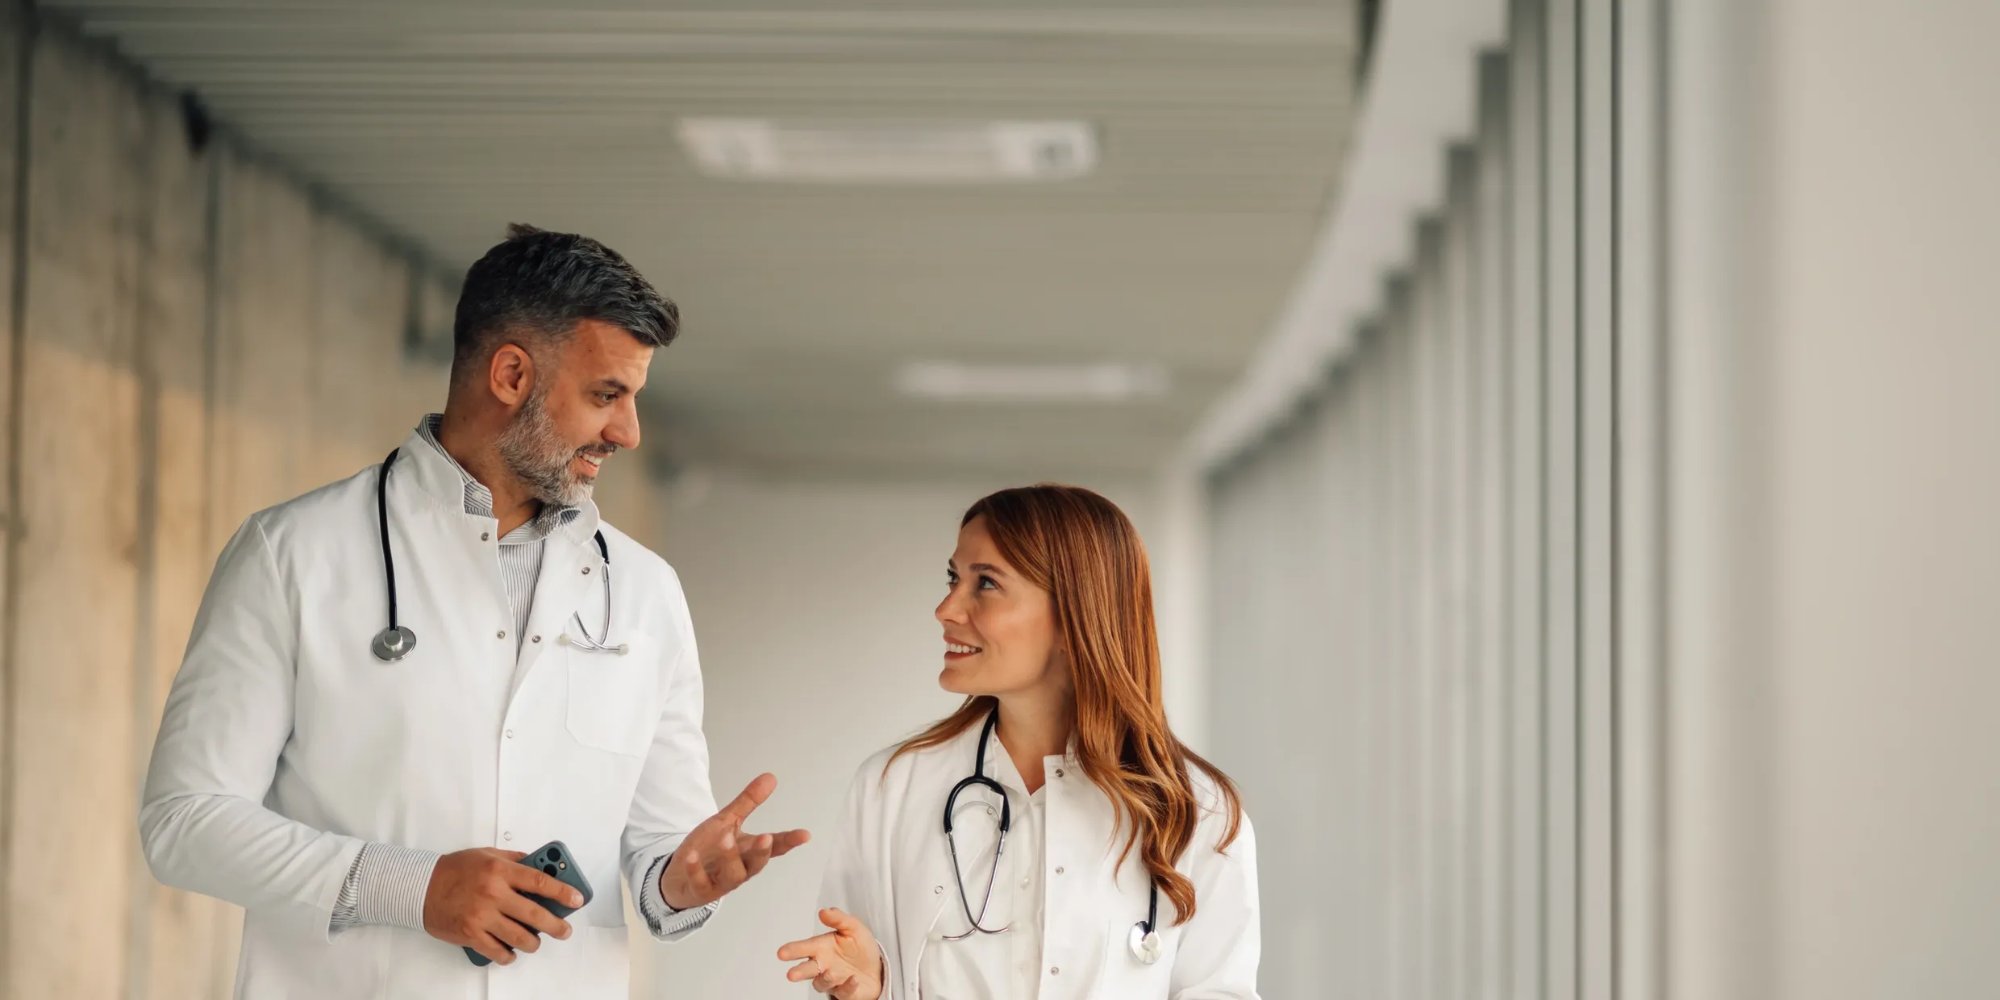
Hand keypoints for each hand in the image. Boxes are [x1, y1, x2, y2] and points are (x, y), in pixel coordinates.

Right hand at [422, 847, 581, 965]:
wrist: (420, 887)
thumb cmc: (455, 869)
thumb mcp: (487, 854)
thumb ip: (514, 860)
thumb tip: (539, 865)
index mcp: (500, 871)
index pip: (540, 881)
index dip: (563, 891)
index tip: (577, 899)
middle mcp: (493, 893)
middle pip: (535, 914)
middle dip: (556, 925)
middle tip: (564, 930)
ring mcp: (481, 916)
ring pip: (520, 937)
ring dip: (533, 942)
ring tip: (536, 941)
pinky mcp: (470, 934)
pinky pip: (498, 951)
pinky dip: (508, 955)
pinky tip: (512, 952)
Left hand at [658, 772, 810, 910]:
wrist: (681, 876)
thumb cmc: (710, 848)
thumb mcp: (728, 821)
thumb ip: (748, 802)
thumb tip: (771, 777)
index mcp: (750, 851)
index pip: (775, 846)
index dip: (790, 841)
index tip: (805, 835)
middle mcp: (740, 868)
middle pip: (756, 864)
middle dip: (761, 851)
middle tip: (766, 837)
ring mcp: (721, 881)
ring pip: (732, 875)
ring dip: (730, 857)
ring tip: (726, 837)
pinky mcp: (700, 889)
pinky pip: (700, 882)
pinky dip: (695, 870)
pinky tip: (691, 856)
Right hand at [778, 908, 885, 998]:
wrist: (876, 966)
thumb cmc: (859, 947)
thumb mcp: (853, 927)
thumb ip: (838, 919)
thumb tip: (824, 911)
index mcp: (821, 948)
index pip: (803, 948)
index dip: (792, 950)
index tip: (781, 953)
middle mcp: (823, 965)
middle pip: (807, 969)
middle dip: (799, 972)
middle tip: (792, 974)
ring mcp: (832, 981)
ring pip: (822, 983)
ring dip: (825, 978)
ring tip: (830, 972)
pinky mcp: (845, 992)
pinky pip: (843, 992)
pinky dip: (848, 986)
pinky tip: (853, 979)